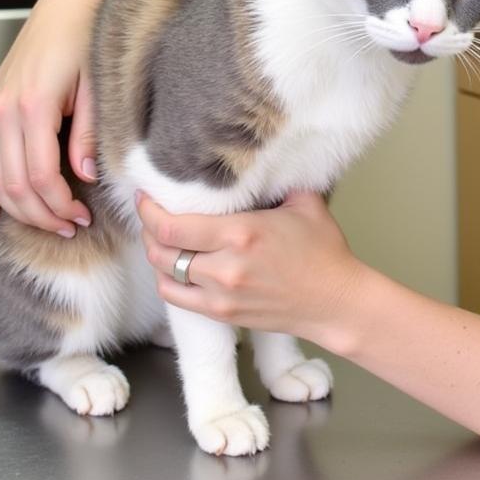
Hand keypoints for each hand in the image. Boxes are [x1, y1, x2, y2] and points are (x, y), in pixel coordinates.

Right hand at [0, 0, 101, 234]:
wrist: (72, 3)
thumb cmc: (89, 37)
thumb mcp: (99, 86)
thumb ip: (90, 134)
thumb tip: (85, 176)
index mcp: (34, 106)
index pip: (38, 176)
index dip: (57, 205)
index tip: (80, 218)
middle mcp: (6, 110)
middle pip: (14, 183)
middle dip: (42, 214)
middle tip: (71, 226)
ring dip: (18, 207)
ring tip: (48, 221)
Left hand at [138, 191, 363, 344]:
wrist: (335, 301)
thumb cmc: (324, 251)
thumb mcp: (304, 203)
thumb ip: (274, 184)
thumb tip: (254, 165)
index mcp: (241, 233)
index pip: (173, 226)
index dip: (149, 211)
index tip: (145, 196)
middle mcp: (224, 267)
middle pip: (161, 250)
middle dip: (148, 230)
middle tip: (150, 214)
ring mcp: (221, 295)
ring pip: (164, 275)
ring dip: (156, 256)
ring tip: (160, 239)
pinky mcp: (223, 314)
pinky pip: (178, 299)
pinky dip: (168, 281)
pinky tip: (174, 267)